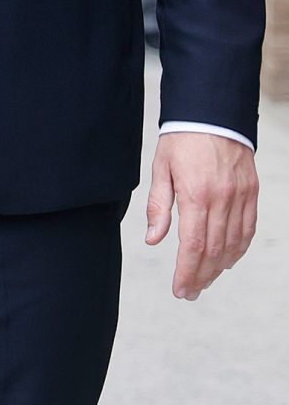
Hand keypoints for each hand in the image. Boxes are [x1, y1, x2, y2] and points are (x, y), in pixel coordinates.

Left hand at [145, 132, 257, 298]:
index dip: (187, 273)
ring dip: (218, 268)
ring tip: (204, 280)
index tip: (179, 290)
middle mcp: (222, 199)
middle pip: (213, 251)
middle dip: (201, 276)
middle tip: (190, 292)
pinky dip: (238, 249)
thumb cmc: (182, 138)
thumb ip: (158, 206)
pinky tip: (226, 260)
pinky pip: (248, 229)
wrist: (212, 112)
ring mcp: (240, 197)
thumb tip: (153, 240)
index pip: (192, 246)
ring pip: (233, 245)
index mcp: (196, 194)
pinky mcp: (251, 192)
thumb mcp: (161, 168)